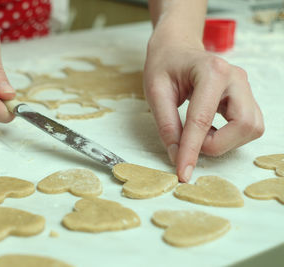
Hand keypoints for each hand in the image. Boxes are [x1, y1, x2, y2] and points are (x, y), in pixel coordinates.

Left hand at [143, 38, 263, 181]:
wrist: (177, 48)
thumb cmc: (164, 65)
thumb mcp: (155, 92)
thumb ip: (166, 125)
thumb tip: (176, 156)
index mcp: (211, 71)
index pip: (203, 119)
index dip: (192, 150)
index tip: (182, 172)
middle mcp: (236, 78)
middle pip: (243, 125)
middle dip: (216, 144)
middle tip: (190, 141)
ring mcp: (245, 87)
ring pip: (251, 129)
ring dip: (224, 141)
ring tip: (198, 132)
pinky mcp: (246, 98)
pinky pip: (248, 127)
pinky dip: (229, 136)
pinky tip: (209, 129)